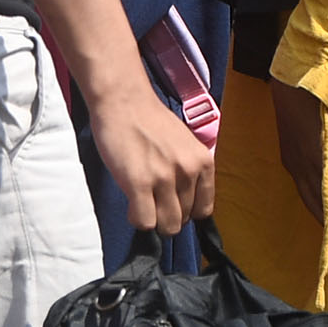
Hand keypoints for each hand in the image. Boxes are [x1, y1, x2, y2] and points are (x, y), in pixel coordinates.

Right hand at [85, 79, 214, 234]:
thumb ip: (188, 171)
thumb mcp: (185, 144)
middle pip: (183, 220)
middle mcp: (188, 171)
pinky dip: (137, 218)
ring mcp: (164, 178)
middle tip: (152, 200)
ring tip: (141, 202)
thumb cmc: (150, 120)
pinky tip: (131, 204)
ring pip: (166, 225)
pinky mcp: (139, 183)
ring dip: (152, 219)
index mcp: (203, 162)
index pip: (204, 210)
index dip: (186, 211)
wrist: (124, 101)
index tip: (172, 204)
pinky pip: (145, 222)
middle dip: (166, 215)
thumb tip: (184, 202)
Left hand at [270, 77, 327, 253]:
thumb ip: (319, 144)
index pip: (306, 192)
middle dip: (327, 221)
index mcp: (293, 160)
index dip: (318, 210)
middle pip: (312, 199)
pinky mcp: (314, 152)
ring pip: (321, 194)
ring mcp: (304, 159)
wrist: (293, 82)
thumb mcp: (307, 130)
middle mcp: (295, 164)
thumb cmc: (302, 101)